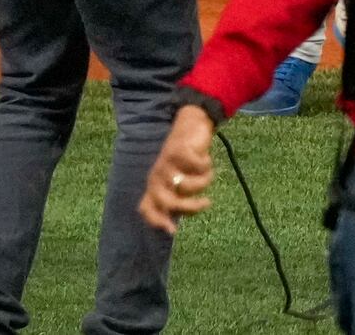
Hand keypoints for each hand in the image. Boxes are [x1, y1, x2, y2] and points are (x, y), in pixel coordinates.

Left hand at [137, 104, 217, 233]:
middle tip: (207, 202)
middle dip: (190, 206)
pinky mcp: (179, 150)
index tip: (173, 230)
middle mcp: (157, 176)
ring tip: (208, 173)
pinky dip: (206, 164)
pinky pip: (199, 167)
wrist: (192, 124)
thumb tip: (173, 228)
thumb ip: (176, 198)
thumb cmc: (187, 158)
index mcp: (155, 185)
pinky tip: (205, 158)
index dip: (157, 221)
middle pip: (169, 202)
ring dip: (204, 180)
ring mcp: (166, 163)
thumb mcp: (179, 179)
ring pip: (189, 185)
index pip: (146, 207)